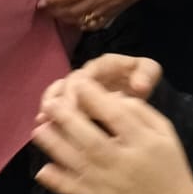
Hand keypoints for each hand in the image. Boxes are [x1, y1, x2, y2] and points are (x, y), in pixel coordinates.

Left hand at [33, 76, 192, 193]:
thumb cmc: (167, 163)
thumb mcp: (164, 131)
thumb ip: (140, 112)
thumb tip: (111, 97)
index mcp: (143, 143)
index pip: (117, 117)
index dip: (96, 99)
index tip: (79, 82)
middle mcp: (123, 163)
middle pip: (92, 140)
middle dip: (68, 120)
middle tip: (50, 103)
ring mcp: (107, 184)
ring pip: (78, 164)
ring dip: (55, 146)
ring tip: (38, 129)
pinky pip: (75, 191)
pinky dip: (58, 182)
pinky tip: (42, 171)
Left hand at [36, 0, 153, 30]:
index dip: (54, 0)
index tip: (40, 2)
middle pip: (72, 11)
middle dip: (55, 11)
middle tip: (42, 8)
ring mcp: (106, 9)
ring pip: (80, 20)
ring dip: (65, 18)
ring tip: (55, 13)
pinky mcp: (113, 14)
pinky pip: (93, 24)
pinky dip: (81, 24)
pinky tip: (75, 20)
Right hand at [36, 54, 161, 120]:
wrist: (138, 85)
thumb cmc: (141, 78)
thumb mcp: (149, 73)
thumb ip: (146, 75)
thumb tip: (139, 87)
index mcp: (105, 64)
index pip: (87, 74)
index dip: (77, 90)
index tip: (72, 106)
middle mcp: (87, 73)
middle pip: (67, 84)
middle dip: (59, 101)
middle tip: (52, 117)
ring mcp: (78, 86)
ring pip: (57, 92)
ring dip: (50, 106)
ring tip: (43, 121)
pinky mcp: (74, 99)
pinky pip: (57, 104)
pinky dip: (51, 114)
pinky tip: (45, 129)